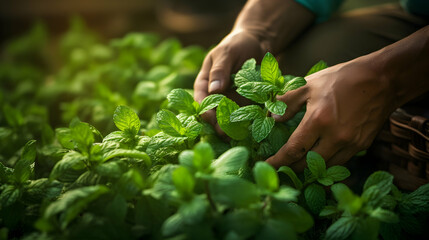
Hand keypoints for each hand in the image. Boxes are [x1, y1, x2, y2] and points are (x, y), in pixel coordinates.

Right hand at [194, 31, 265, 133]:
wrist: (258, 43)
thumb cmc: (237, 44)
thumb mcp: (226, 53)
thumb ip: (220, 70)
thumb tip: (213, 90)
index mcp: (205, 82)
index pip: (201, 99)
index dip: (205, 110)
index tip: (211, 118)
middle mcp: (216, 94)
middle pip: (214, 113)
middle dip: (219, 124)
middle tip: (225, 133)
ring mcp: (232, 100)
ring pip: (229, 118)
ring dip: (233, 127)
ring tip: (239, 135)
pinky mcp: (247, 103)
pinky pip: (247, 114)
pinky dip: (249, 121)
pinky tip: (253, 128)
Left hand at [266, 58, 395, 170]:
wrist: (382, 79)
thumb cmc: (343, 79)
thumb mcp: (309, 84)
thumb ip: (287, 101)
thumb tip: (271, 117)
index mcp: (319, 120)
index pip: (293, 150)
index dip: (278, 161)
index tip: (267, 166)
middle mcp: (335, 137)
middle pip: (307, 165)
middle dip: (291, 169)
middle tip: (279, 168)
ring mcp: (351, 144)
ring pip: (324, 167)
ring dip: (309, 169)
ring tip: (296, 166)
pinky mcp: (362, 146)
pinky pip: (340, 162)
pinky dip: (326, 164)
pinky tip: (317, 159)